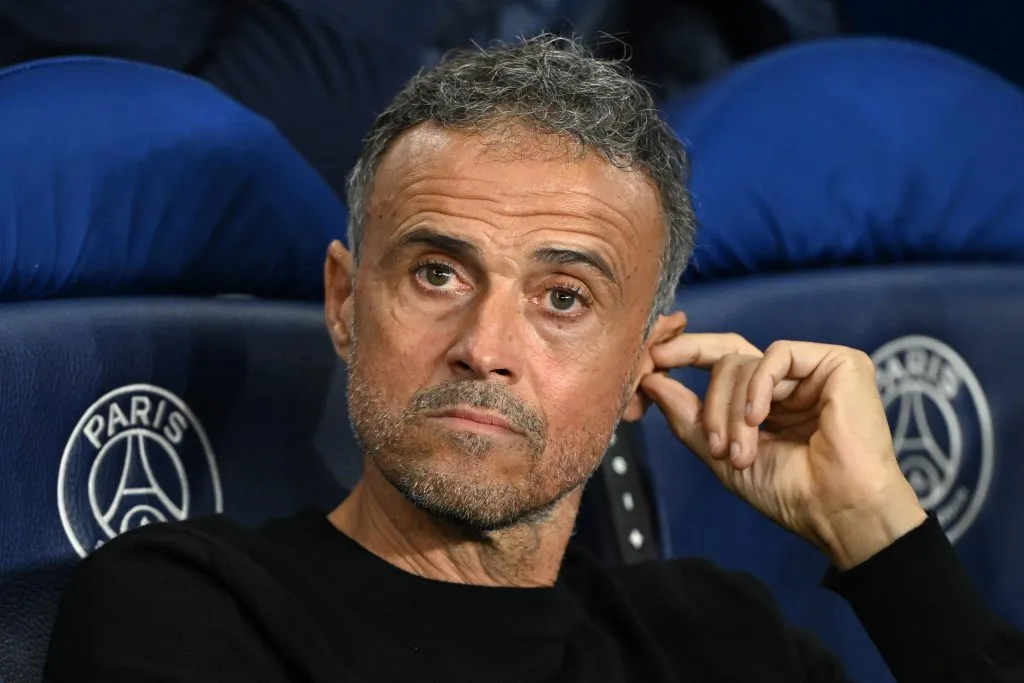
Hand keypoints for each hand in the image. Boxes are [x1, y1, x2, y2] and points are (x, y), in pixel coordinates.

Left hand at [640, 333, 927, 569]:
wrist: (838, 513)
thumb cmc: (789, 493)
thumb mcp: (721, 456)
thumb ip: (687, 416)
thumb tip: (650, 379)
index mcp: (766, 398)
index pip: (720, 359)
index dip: (686, 353)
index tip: (652, 361)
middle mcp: (789, 380)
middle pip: (726, 360)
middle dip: (709, 402)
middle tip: (713, 445)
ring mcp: (814, 369)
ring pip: (744, 362)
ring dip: (731, 411)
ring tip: (742, 453)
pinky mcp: (839, 363)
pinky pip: (776, 355)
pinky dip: (757, 388)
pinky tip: (759, 419)